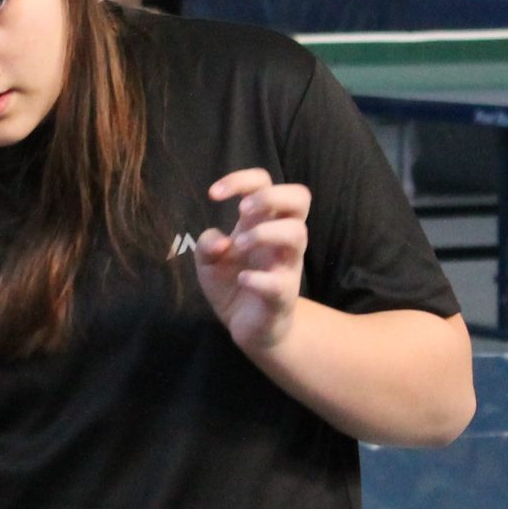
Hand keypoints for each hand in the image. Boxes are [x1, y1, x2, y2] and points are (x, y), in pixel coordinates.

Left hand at [195, 169, 309, 352]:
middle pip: (300, 196)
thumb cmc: (234, 283)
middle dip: (271, 195)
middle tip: (242, 211)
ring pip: (298, 233)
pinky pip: (280, 283)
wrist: (249, 328)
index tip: (213, 195)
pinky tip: (241, 280)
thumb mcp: (208, 262)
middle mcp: (281, 239)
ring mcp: (286, 266)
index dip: (241, 179)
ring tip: (238, 246)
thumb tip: (221, 241)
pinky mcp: (283, 296)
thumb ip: (206, 244)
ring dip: (264, 233)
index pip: (265, 182)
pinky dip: (258, 279)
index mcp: (263, 223)